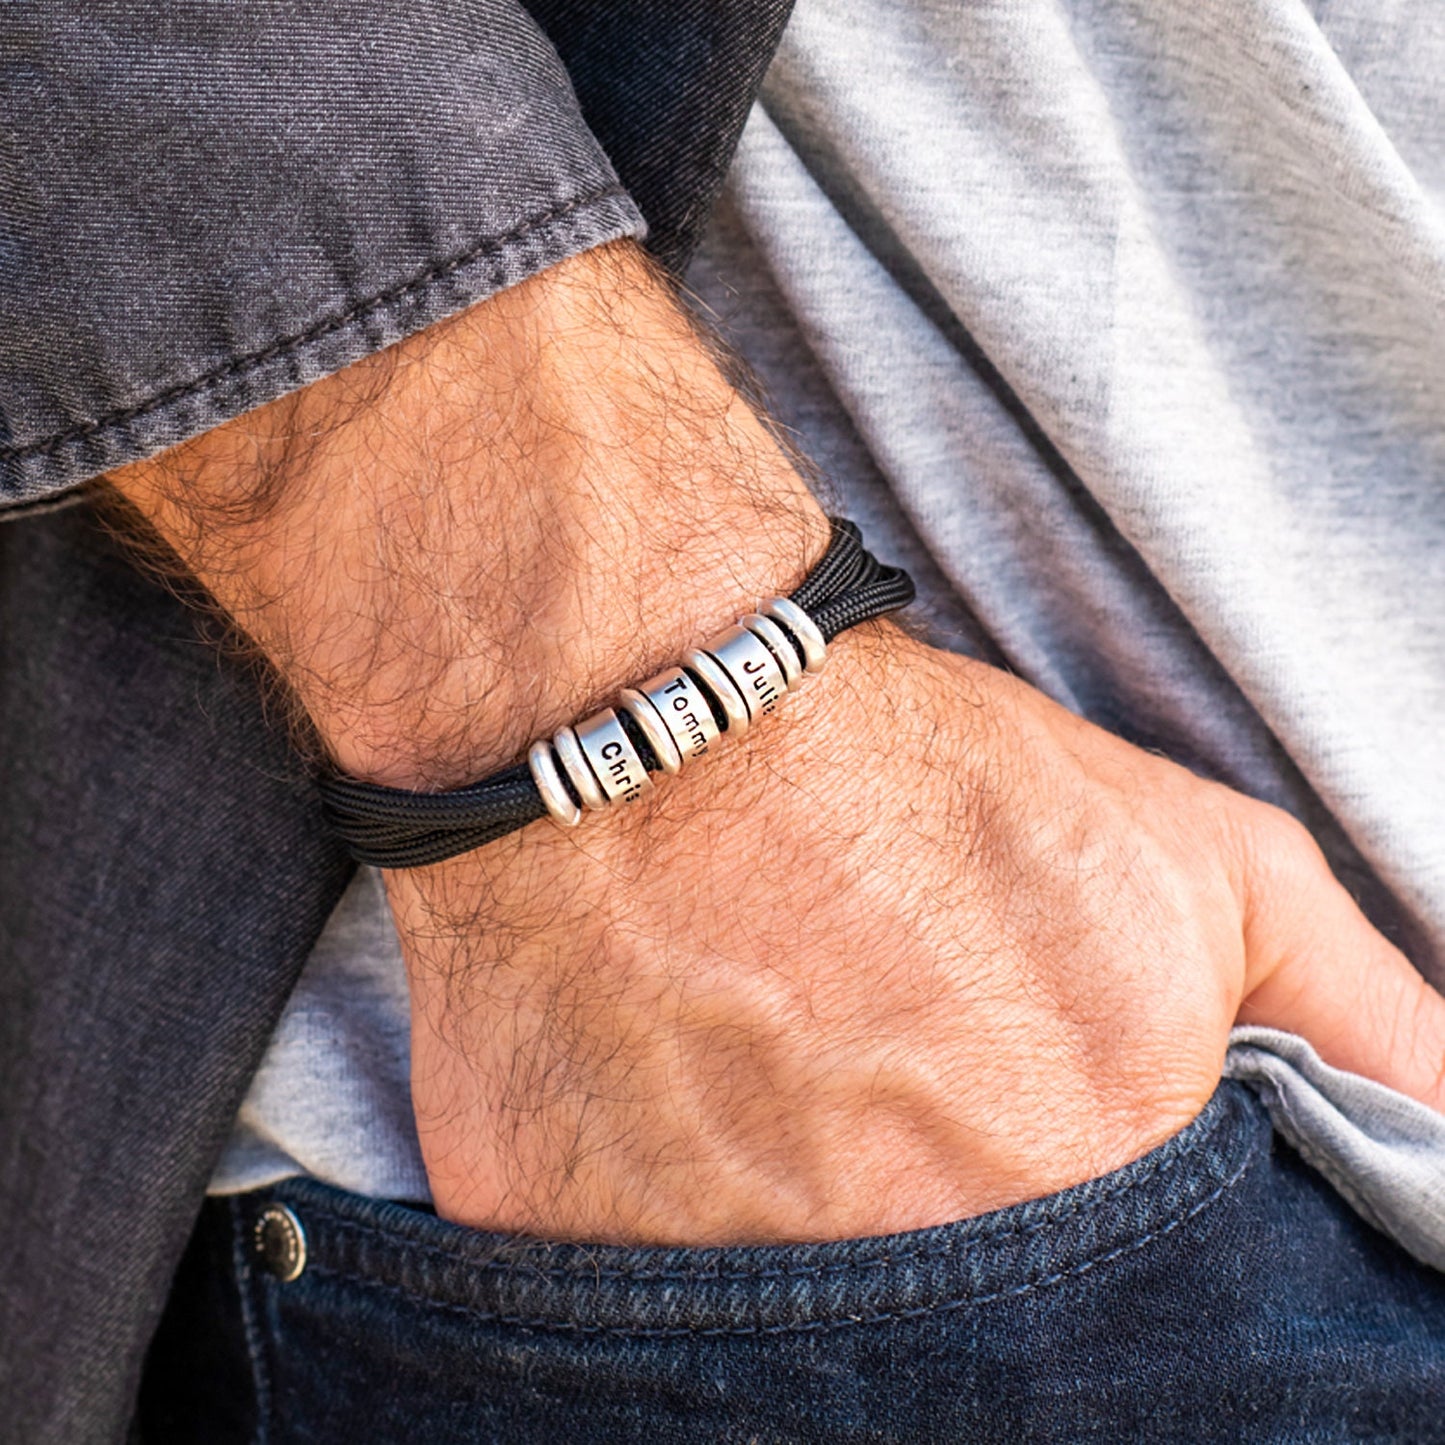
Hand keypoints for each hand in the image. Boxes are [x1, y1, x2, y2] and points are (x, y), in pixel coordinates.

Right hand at [105, 239, 1444, 1246]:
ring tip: (797, 1098)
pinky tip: (688, 1111)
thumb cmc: (925, 777)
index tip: (1034, 1186)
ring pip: (806, 1341)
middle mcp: (900, 1274)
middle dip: (956, 1239)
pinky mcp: (569, 1261)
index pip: (1139, 1349)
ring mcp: (715, 1284)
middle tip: (903, 1119)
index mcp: (1076, 1199)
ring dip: (819, 1237)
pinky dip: (685, 1231)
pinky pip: (655, 1305)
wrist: (657, 715)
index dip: (1089, 1268)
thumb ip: (1361, 1025)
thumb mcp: (1203, 866)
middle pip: (967, 1352)